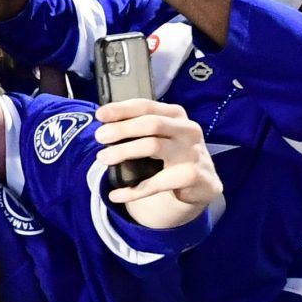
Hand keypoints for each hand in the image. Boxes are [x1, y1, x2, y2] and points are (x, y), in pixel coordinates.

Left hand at [96, 99, 221, 228]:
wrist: (201, 182)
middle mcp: (187, 130)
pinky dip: (133, 191)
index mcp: (176, 115)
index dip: (122, 109)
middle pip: (151, 124)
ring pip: (154, 146)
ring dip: (124, 151)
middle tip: (99, 136)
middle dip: (122, 128)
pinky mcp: (192, 175)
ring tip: (103, 158)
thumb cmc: (173, 154)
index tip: (100, 115)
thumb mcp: (161, 136)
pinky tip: (115, 195)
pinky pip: (157, 183)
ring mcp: (192, 152)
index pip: (147, 106)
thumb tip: (104, 126)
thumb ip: (139, 129)